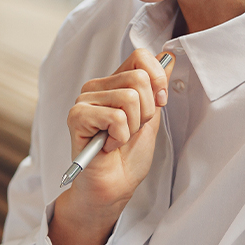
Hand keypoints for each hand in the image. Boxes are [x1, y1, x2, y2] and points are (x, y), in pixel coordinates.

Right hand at [50, 49, 172, 244]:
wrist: (114, 187)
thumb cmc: (128, 157)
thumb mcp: (151, 117)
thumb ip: (156, 88)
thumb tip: (167, 57)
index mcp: (113, 83)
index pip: (140, 57)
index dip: (157, 79)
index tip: (158, 103)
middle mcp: (97, 88)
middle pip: (138, 78)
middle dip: (146, 111)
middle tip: (132, 130)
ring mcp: (84, 101)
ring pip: (129, 97)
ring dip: (132, 127)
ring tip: (118, 139)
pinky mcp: (77, 116)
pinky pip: (115, 116)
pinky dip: (120, 136)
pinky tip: (108, 145)